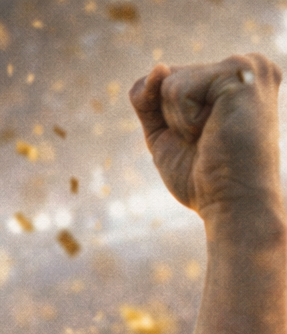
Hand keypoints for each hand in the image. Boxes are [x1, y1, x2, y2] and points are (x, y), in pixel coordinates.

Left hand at [130, 54, 282, 225]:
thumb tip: (158, 67)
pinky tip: (212, 131)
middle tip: (208, 143)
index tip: (204, 142)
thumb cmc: (203, 180)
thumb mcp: (165, 135)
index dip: (170, 119)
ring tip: (212, 138)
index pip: (172, 81)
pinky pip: (176, 88)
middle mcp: (245, 66)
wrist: (232, 205)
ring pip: (169, 82)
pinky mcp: (238, 71)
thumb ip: (150, 100)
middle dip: (173, 120)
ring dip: (179, 122)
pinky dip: (183, 121)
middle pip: (168, 78)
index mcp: (232, 80)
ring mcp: (245, 65)